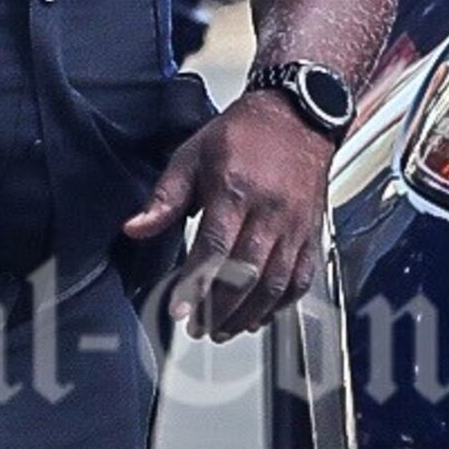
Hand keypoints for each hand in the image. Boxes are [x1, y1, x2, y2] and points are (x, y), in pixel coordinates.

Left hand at [121, 90, 336, 338]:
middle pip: (246, 273)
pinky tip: (259, 317)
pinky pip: (302, 278)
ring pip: (276, 282)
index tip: (180, 310)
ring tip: (223, 331)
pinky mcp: (312, 233)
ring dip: (249, 314)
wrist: (297, 117)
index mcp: (235, 190)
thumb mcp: (192, 156)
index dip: (197, 284)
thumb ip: (165, 198)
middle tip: (199, 329)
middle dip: (220, 309)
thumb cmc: (242, 135)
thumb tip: (135, 228)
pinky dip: (281, 305)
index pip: (215, 248)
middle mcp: (270, 212)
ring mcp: (295, 225)